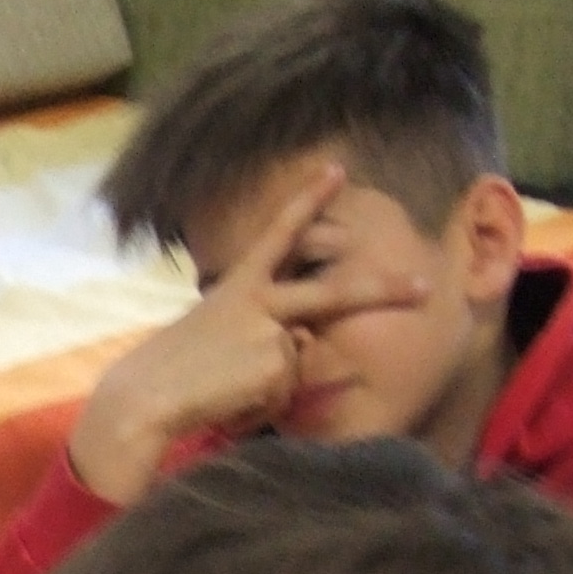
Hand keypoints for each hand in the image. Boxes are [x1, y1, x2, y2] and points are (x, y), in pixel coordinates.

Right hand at [67, 165, 417, 500]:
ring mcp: (272, 331)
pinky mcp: (276, 364)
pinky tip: (230, 400)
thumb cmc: (175, 368)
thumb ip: (259, 327)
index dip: (307, 200)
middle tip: (426, 287)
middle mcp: (260, 301)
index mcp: (239, 286)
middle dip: (385, 290)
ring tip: (225, 387)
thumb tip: (291, 344)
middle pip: (334, 294)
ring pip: (298, 362)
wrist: (146, 395)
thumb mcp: (218, 332)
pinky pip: (286, 391)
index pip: (279, 234)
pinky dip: (263, 403)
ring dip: (270, 385)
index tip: (336, 170)